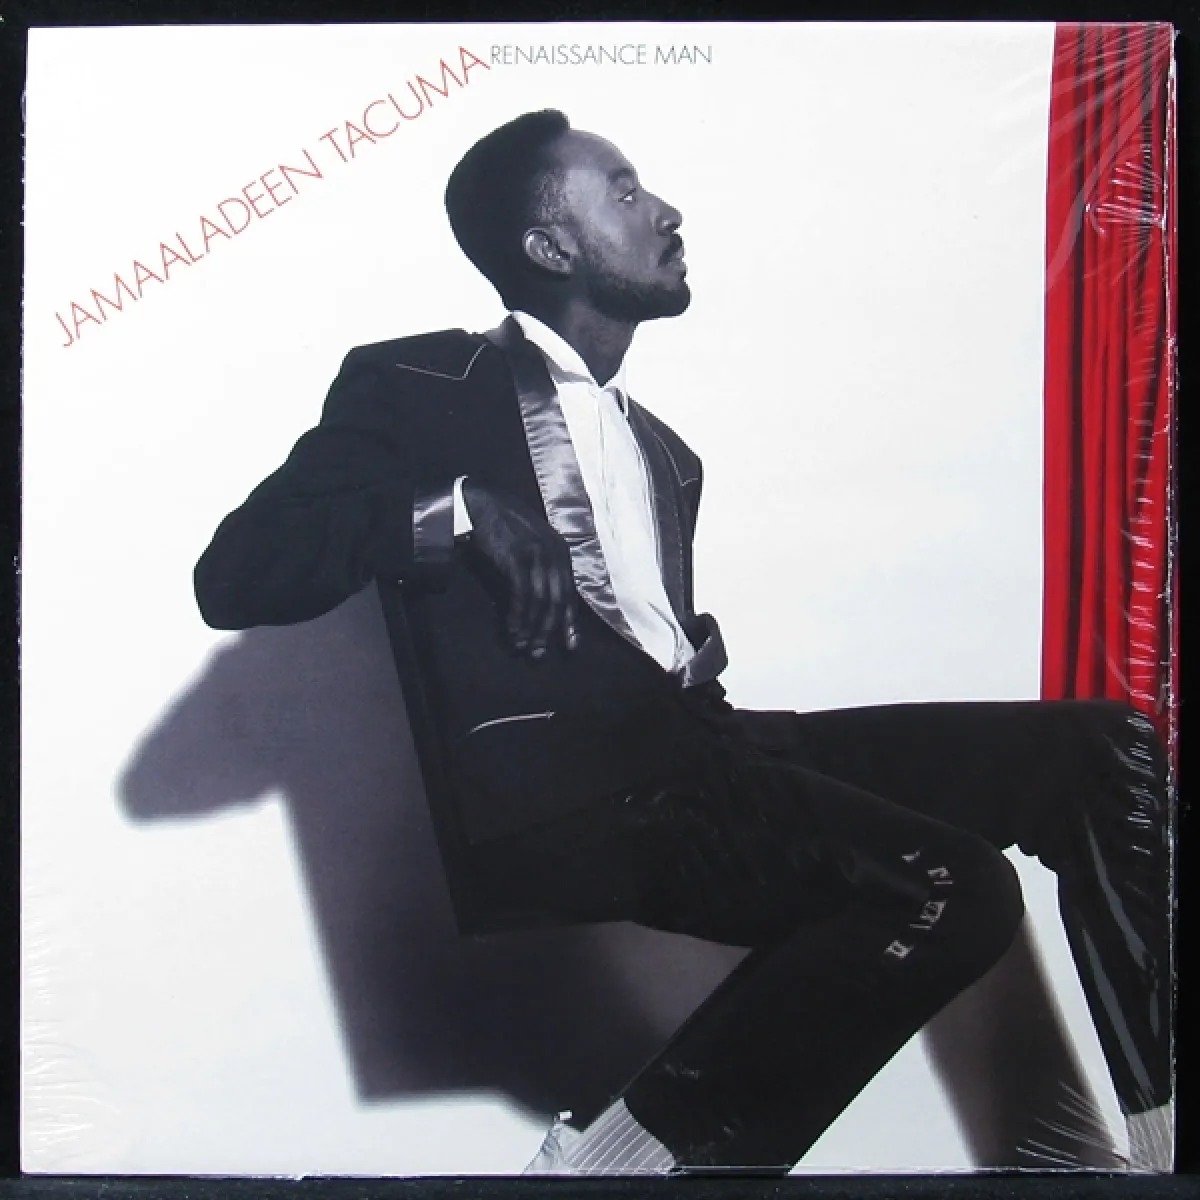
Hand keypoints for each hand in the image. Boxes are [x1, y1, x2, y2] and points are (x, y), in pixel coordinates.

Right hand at [462, 479, 578, 658]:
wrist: (480, 503)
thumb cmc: (504, 527)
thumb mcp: (531, 545)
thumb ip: (541, 569)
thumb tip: (543, 605)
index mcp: (561, 551)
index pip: (570, 593)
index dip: (569, 623)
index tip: (570, 647)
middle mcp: (554, 553)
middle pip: (557, 601)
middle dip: (549, 631)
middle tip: (538, 653)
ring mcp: (536, 555)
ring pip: (540, 602)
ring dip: (531, 628)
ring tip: (521, 646)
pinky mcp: (516, 558)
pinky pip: (522, 595)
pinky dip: (518, 616)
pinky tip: (512, 630)